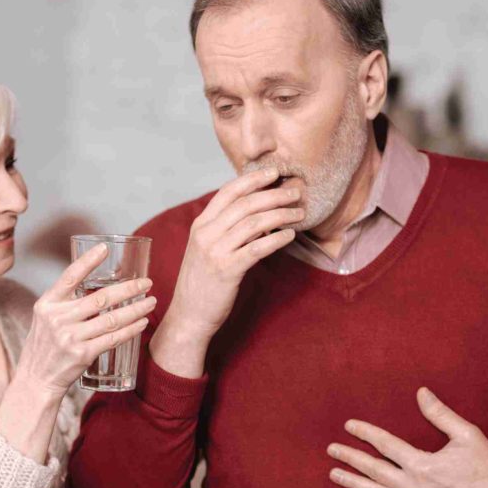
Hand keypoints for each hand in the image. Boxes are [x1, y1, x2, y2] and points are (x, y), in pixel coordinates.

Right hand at [14, 243, 156, 396]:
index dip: (88, 261)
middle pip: (100, 298)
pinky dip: (130, 329)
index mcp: (47, 304)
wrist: (36, 378)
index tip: (105, 248)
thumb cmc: (45, 344)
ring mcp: (70, 337)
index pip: (69, 277)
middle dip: (128, 288)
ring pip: (111, 319)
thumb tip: (98, 286)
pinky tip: (142, 322)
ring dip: (136, 309)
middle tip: (147, 282)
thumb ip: (66, 302)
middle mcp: (58, 318)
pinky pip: (113, 339)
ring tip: (151, 301)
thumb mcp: (46, 318)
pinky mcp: (82, 355)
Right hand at [164, 167, 303, 338]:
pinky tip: (290, 236)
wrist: (189, 315)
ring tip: (298, 213)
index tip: (274, 172)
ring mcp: (216, 252)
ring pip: (253, 223)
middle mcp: (206, 234)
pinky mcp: (227, 270)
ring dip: (280, 215)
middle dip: (274, 194)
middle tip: (295, 192)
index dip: (252, 179)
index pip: (228, 192)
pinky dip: (276, 239)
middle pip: (245, 204)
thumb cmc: (202, 282)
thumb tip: (257, 212)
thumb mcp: (207, 249)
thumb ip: (225, 229)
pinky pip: (257, 248)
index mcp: (200, 225)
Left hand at [327, 388, 487, 487]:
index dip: (365, 433)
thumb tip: (421, 392)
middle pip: (373, 469)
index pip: (384, 444)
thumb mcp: (466, 434)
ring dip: (353, 482)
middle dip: (350, 458)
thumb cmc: (487, 466)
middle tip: (331, 450)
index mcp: (421, 465)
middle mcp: (412, 487)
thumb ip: (440, 414)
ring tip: (334, 474)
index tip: (349, 425)